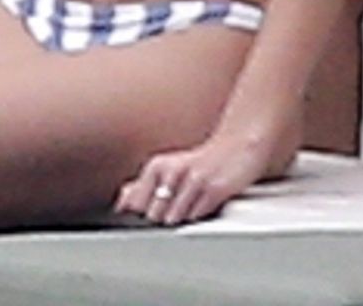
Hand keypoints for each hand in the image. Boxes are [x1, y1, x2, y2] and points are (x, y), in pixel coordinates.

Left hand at [115, 125, 276, 227]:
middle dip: (162, 218)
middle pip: (152, 216)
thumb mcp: (170, 167)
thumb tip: (121, 202)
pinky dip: (198, 217)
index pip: (134, 205)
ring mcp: (193, 180)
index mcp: (158, 166)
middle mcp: (173, 171)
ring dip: (181, 219)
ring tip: (192, 204)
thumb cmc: (205, 159)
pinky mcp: (213, 190)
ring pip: (172, 219)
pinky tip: (204, 204)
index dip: (142, 213)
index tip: (154, 209)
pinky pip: (195, 217)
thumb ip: (143, 185)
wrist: (241, 143)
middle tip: (179, 205)